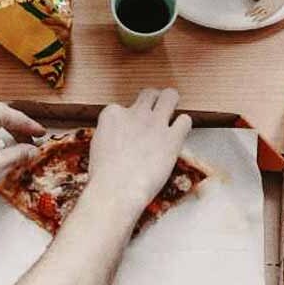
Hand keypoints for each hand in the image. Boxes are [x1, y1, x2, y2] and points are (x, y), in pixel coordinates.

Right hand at [86, 89, 191, 217]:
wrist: (116, 190)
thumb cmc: (104, 177)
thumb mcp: (98, 147)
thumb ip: (111, 135)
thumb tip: (119, 139)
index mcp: (112, 113)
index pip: (123, 106)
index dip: (129, 119)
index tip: (130, 132)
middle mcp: (134, 113)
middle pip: (149, 93)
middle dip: (154, 100)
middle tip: (156, 112)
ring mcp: (155, 123)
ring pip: (170, 96)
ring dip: (172, 104)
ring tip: (172, 114)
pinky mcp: (173, 138)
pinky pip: (185, 120)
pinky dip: (183, 126)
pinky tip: (177, 136)